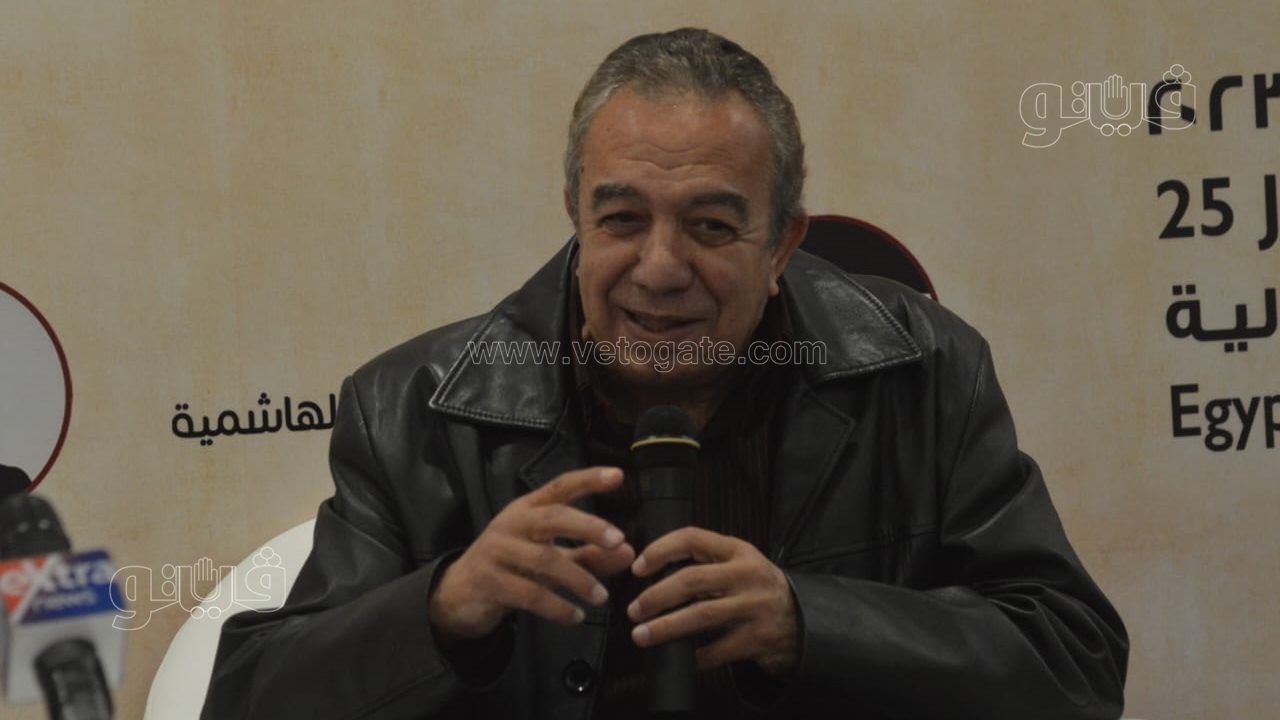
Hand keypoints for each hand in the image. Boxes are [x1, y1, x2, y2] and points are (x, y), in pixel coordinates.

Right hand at [428, 467, 634, 643]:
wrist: (457, 593)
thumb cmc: (510, 565)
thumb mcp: (549, 555)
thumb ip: (588, 554)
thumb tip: (629, 552)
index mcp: (528, 509)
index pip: (560, 487)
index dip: (588, 480)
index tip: (618, 475)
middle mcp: (512, 522)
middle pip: (553, 517)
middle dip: (589, 527)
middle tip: (619, 540)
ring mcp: (497, 550)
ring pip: (544, 560)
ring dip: (578, 579)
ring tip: (602, 597)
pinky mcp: (488, 581)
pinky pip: (529, 594)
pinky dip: (557, 607)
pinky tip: (576, 617)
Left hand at [628, 528, 798, 674]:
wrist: (803, 619)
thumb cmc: (758, 589)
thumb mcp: (739, 564)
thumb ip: (705, 563)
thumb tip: (653, 575)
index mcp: (738, 550)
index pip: (693, 538)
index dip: (661, 550)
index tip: (638, 567)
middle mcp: (747, 575)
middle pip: (692, 580)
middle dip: (656, 596)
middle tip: (634, 609)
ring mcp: (754, 606)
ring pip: (701, 615)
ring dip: (666, 627)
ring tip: (642, 635)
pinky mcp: (758, 638)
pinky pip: (717, 650)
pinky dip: (694, 656)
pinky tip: (681, 658)